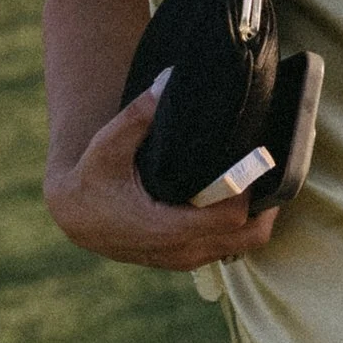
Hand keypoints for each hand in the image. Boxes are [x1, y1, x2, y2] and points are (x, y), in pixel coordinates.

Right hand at [46, 81, 284, 268]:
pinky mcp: (185, 260)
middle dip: (266, 204)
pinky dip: (240, 226)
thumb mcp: (108, 143)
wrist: (75, 217)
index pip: (231, 217)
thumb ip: (139, 115)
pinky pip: (228, 248)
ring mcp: (185, 260)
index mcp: (165, 227)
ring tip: (255, 177)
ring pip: (243, 246)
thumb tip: (167, 82)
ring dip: (255, 215)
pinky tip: (236, 195)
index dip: (250, 188)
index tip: (255, 158)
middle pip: (250, 236)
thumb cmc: (92, 178)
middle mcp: (180, 250)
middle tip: (267, 167)